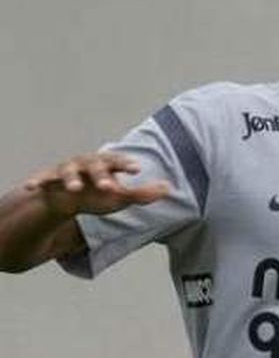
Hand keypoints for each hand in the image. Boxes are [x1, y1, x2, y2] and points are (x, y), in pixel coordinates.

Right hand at [24, 153, 169, 216]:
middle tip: (109, 187)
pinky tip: (30, 187)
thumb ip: (143, 194)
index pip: (119, 162)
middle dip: (101, 175)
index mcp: (106, 164)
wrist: (69, 195)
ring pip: (68, 172)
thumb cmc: (100, 192)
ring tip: (75, 189)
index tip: (137, 171)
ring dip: (72, 179)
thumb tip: (169, 188)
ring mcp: (66, 170)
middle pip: (95, 165)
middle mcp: (86, 163)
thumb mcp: (121, 196)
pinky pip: (42, 180)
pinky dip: (36, 181)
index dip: (127, 165)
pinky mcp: (48, 179)